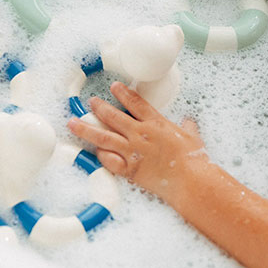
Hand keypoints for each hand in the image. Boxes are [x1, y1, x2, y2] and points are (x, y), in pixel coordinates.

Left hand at [67, 82, 205, 201]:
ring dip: (86, 129)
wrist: (190, 180)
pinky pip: (109, 161)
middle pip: (113, 116)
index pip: (135, 102)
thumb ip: (187, 126)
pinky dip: (100, 156)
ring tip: (73, 122)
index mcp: (156, 123)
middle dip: (99, 107)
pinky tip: (93, 151)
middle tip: (91, 101)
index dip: (123, 93)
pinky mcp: (129, 169)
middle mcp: (141, 134)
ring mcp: (133, 151)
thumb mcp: (192, 137)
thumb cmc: (194, 159)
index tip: (114, 86)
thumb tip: (188, 121)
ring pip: (103, 137)